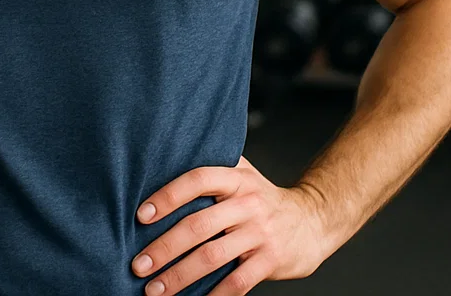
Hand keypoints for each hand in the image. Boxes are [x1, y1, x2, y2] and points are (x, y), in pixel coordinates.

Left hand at [131, 156, 329, 295]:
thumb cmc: (262, 199)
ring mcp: (261, 233)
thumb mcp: (242, 174)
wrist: (312, 220)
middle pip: (199, 224)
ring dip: (179, 276)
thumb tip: (160, 166)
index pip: (198, 179)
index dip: (168, 196)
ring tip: (154, 290)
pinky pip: (238, 283)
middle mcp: (248, 203)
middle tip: (138, 265)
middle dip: (164, 247)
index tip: (141, 215)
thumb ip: (211, 169)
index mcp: (237, 178)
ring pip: (213, 257)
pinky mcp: (271, 260)